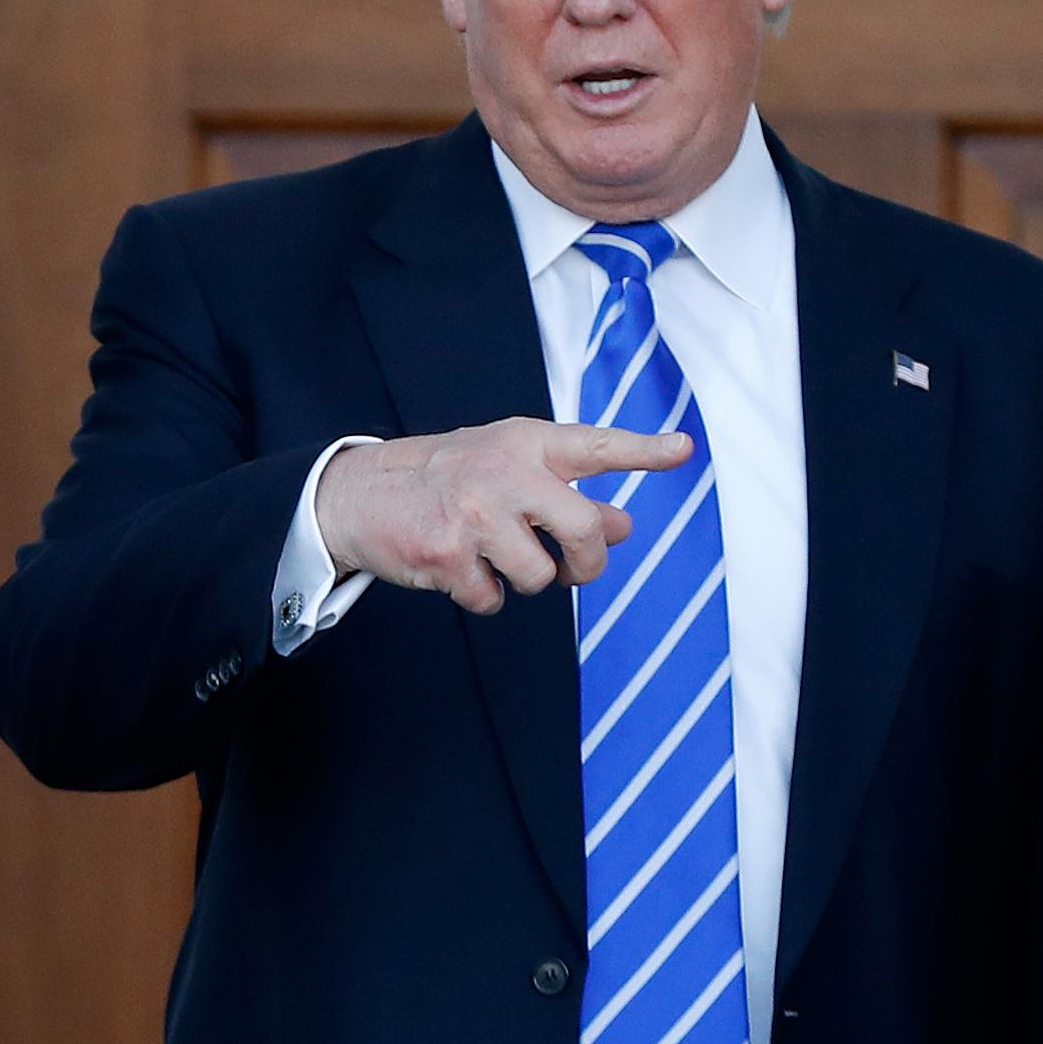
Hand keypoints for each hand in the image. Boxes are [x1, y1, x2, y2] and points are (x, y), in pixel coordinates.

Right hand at [314, 418, 691, 614]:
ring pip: (541, 576)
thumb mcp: (509, 470)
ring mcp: (476, 514)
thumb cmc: (447, 478)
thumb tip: (625, 525)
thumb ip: (568, 493)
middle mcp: (505, 473)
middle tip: (575, 569)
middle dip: (588, 564)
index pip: (597, 446)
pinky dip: (482, 596)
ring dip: (525, 580)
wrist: (359, 492)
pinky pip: (493, 599)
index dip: (644, 450)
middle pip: (585, 530)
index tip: (683, 449)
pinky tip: (461, 570)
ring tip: (496, 557)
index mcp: (527, 444)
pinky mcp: (448, 554)